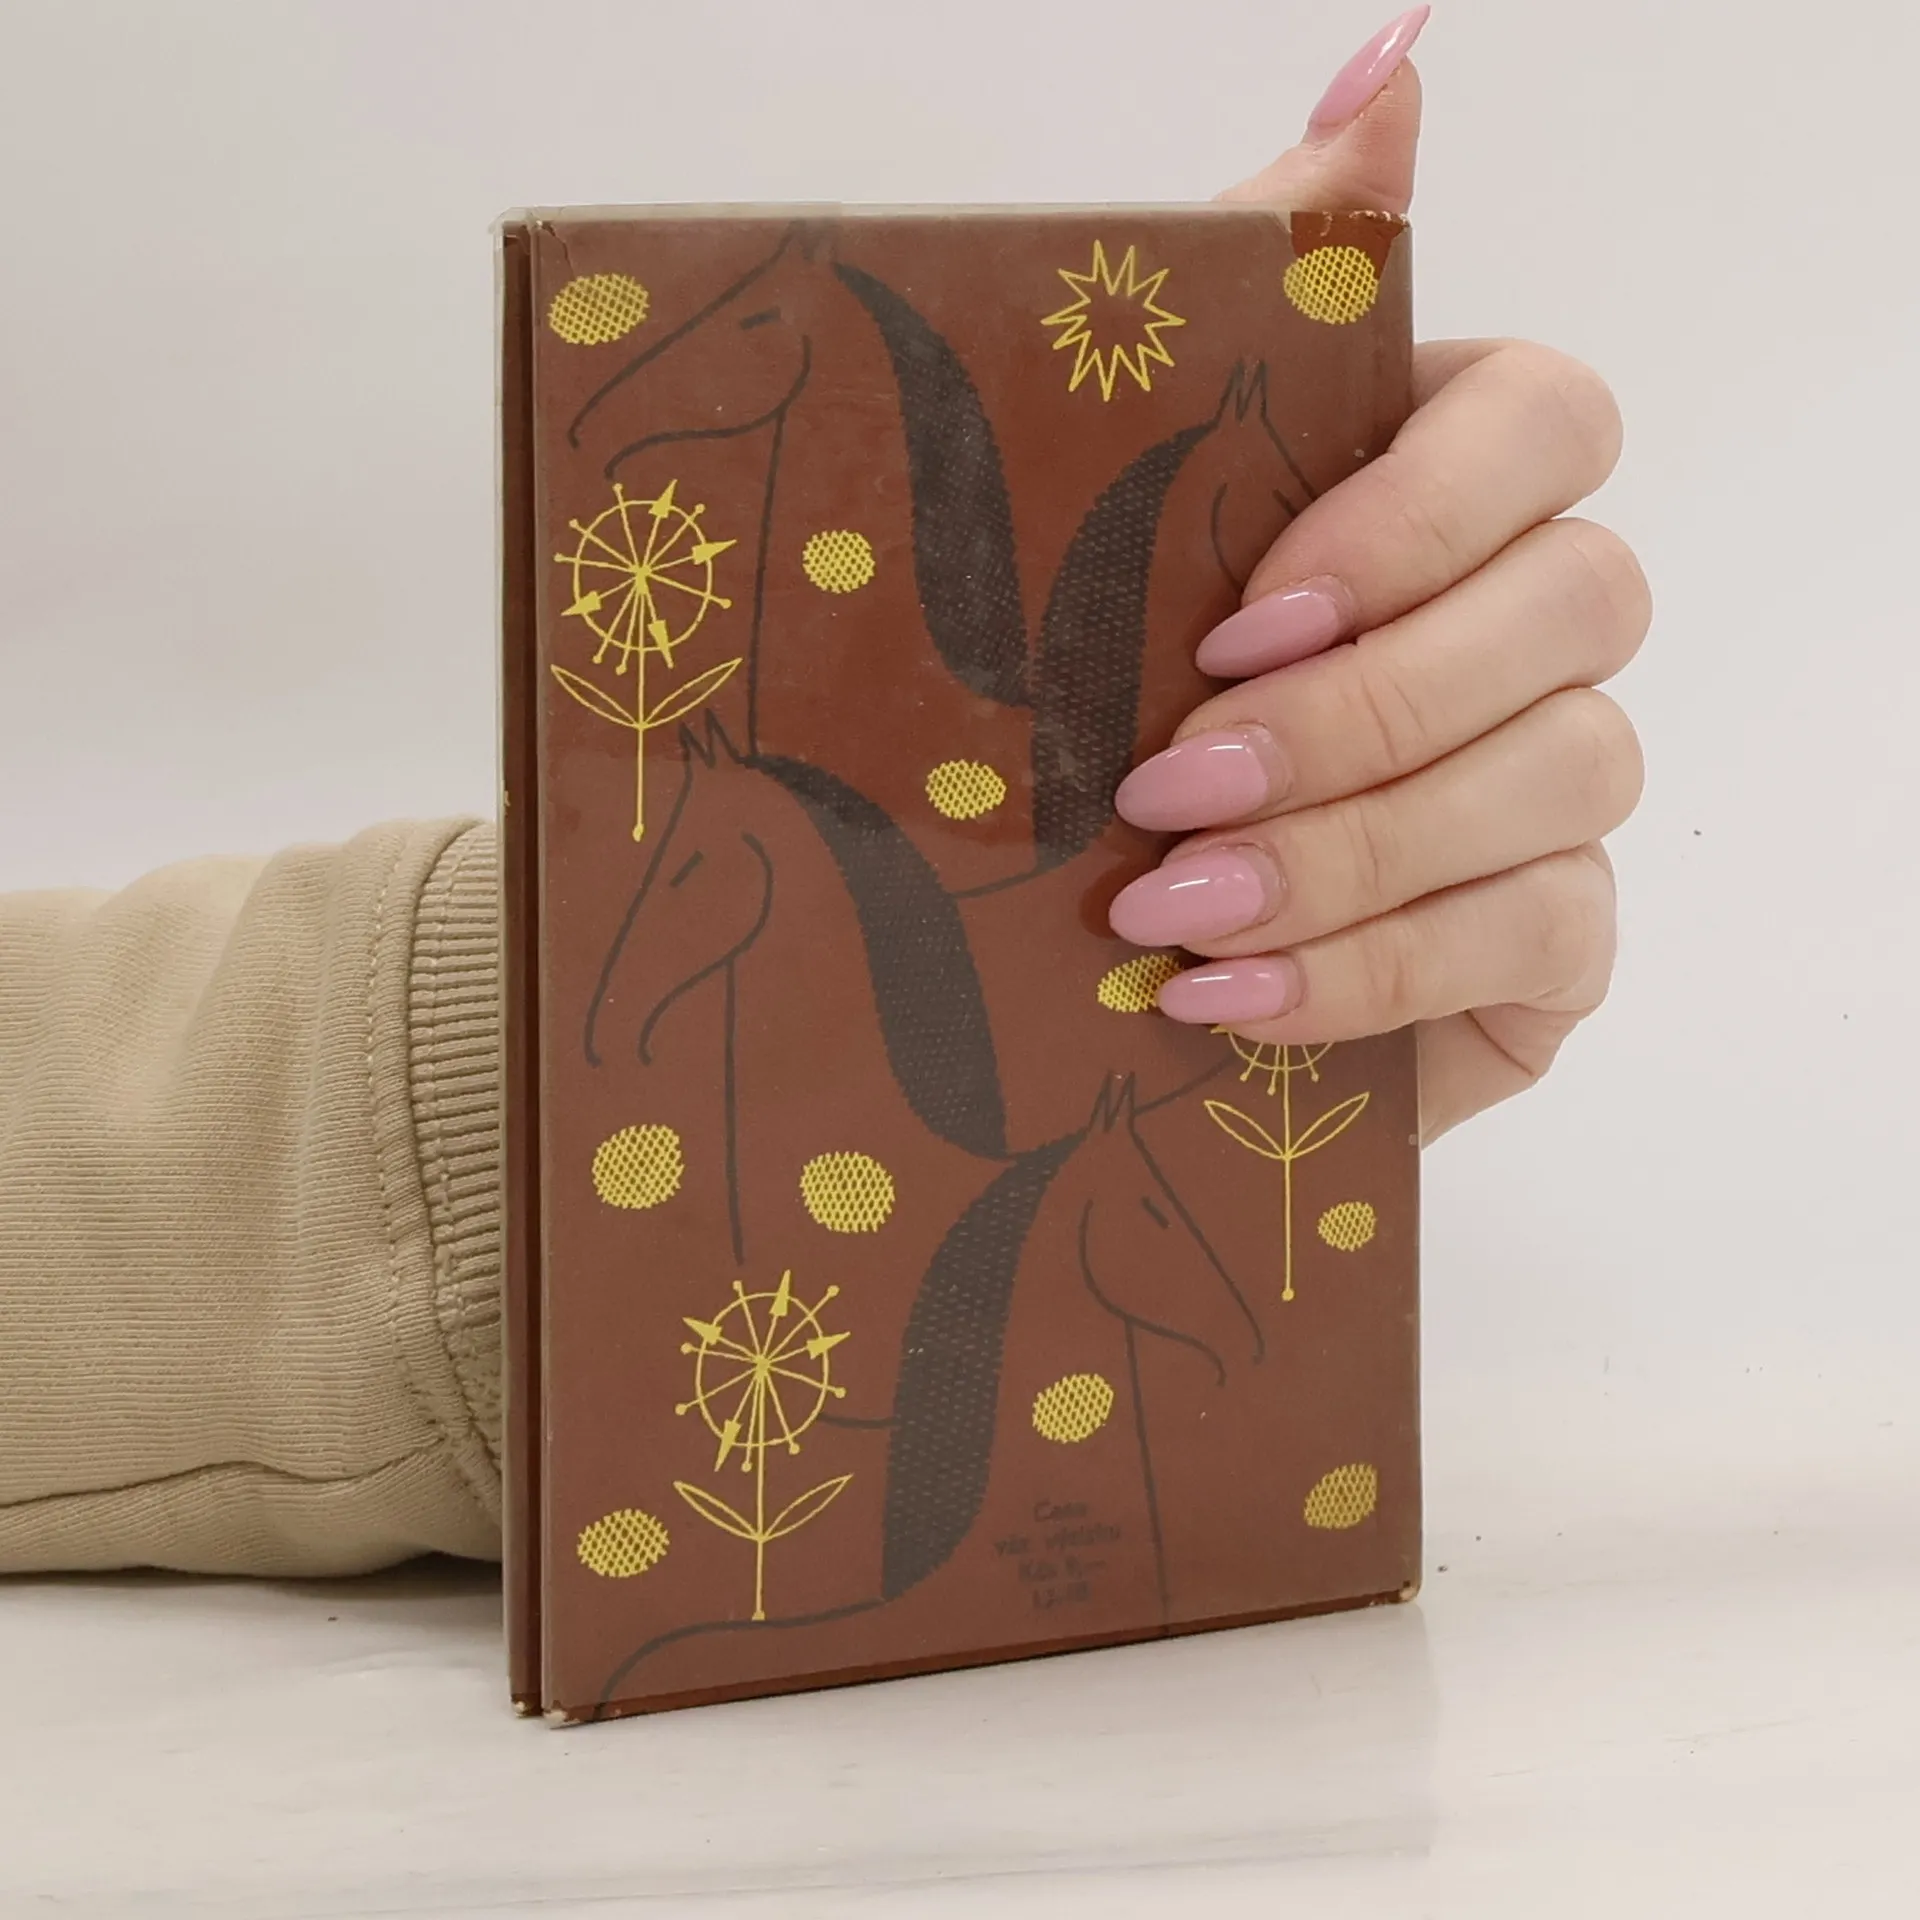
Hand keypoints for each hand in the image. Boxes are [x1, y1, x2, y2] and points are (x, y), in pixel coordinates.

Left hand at [1109, 11, 1648, 1142]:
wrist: (1059, 941)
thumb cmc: (1093, 698)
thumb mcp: (1114, 489)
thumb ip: (1257, 283)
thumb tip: (1392, 61)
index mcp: (1436, 487)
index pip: (1544, 420)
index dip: (1419, 512)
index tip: (1243, 615)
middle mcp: (1528, 621)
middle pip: (1581, 601)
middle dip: (1372, 704)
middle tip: (1172, 779)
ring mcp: (1556, 783)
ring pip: (1569, 776)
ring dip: (1357, 850)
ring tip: (1173, 909)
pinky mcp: (1549, 940)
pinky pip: (1540, 934)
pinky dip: (1378, 970)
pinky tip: (1228, 999)